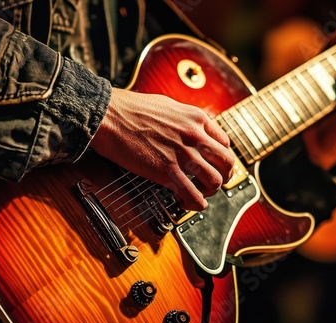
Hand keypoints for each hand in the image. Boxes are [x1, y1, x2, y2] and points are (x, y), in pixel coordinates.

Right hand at [90, 88, 234, 210]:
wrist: (109, 115)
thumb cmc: (131, 108)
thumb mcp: (169, 105)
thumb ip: (185, 120)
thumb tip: (189, 130)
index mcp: (196, 118)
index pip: (224, 142)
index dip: (222, 158)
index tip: (215, 165)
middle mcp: (195, 136)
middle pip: (227, 162)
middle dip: (224, 176)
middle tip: (214, 183)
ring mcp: (183, 154)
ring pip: (214, 181)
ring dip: (210, 192)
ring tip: (200, 194)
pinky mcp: (167, 171)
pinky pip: (193, 195)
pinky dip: (195, 204)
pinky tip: (187, 203)